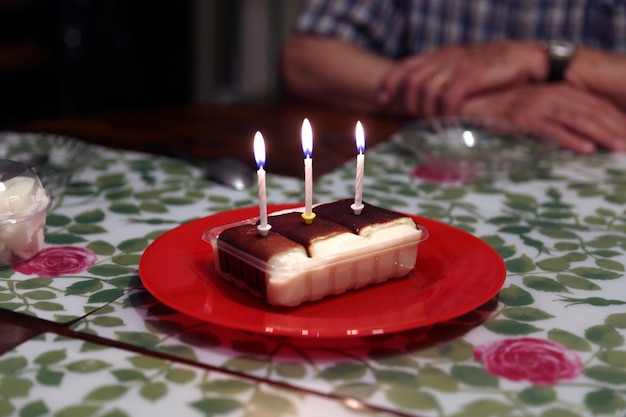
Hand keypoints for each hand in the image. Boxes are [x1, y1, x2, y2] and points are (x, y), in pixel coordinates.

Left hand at [378, 41, 545, 116]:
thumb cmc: (496, 69)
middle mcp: (447, 58)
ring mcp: (459, 66)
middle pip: (411, 81)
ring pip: (426, 91)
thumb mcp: (464, 68)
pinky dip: (444, 112)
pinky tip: (447, 121)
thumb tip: (424, 97)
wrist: (528, 58)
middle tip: (409, 118)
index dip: (389, 83)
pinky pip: (448, 98)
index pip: (406, 66)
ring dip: (424, 110)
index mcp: (442, 54)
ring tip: (430, 122)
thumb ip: (445, 77)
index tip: (381, 100)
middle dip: (405, 103)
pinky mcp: (473, 77)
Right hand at [460, 84, 625, 153]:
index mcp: (549, 92)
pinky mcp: (514, 117)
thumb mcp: (523, 116)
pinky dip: (567, 137)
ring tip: (618, 148)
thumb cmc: (489, 115)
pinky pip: (547, 128)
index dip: (611, 118)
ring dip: (599, 132)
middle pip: (587, 108)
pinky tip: (585, 149)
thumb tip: (574, 140)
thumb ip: (546, 122)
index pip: (589, 103)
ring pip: (573, 116)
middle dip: (612, 126)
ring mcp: (529, 104)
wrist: (454, 107)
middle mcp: (542, 94)